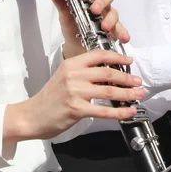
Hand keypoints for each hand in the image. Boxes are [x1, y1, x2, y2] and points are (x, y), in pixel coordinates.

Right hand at [5, 48, 144, 141]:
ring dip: (127, 94)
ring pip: (108, 90)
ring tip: (138, 95)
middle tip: (138, 81)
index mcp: (71, 64)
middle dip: (126, 78)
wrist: (32, 116)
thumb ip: (84, 72)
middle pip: (107, 72)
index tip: (129, 60)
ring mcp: (75, 92)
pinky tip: (128, 112)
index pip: (99, 55)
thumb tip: (109, 73)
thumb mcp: (64, 77)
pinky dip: (119, 112)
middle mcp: (74, 75)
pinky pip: (103, 110)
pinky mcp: (77, 109)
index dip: (117, 57)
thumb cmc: (50, 98)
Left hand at [48, 0, 129, 59]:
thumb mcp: (64, 14)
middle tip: (94, 10)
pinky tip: (123, 38)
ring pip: (114, 11)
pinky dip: (122, 32)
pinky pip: (120, 28)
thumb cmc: (71, 25)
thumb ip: (60, 2)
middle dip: (102, 1)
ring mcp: (107, 15)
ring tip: (104, 27)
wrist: (75, 46)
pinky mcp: (113, 28)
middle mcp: (100, 2)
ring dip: (110, 18)